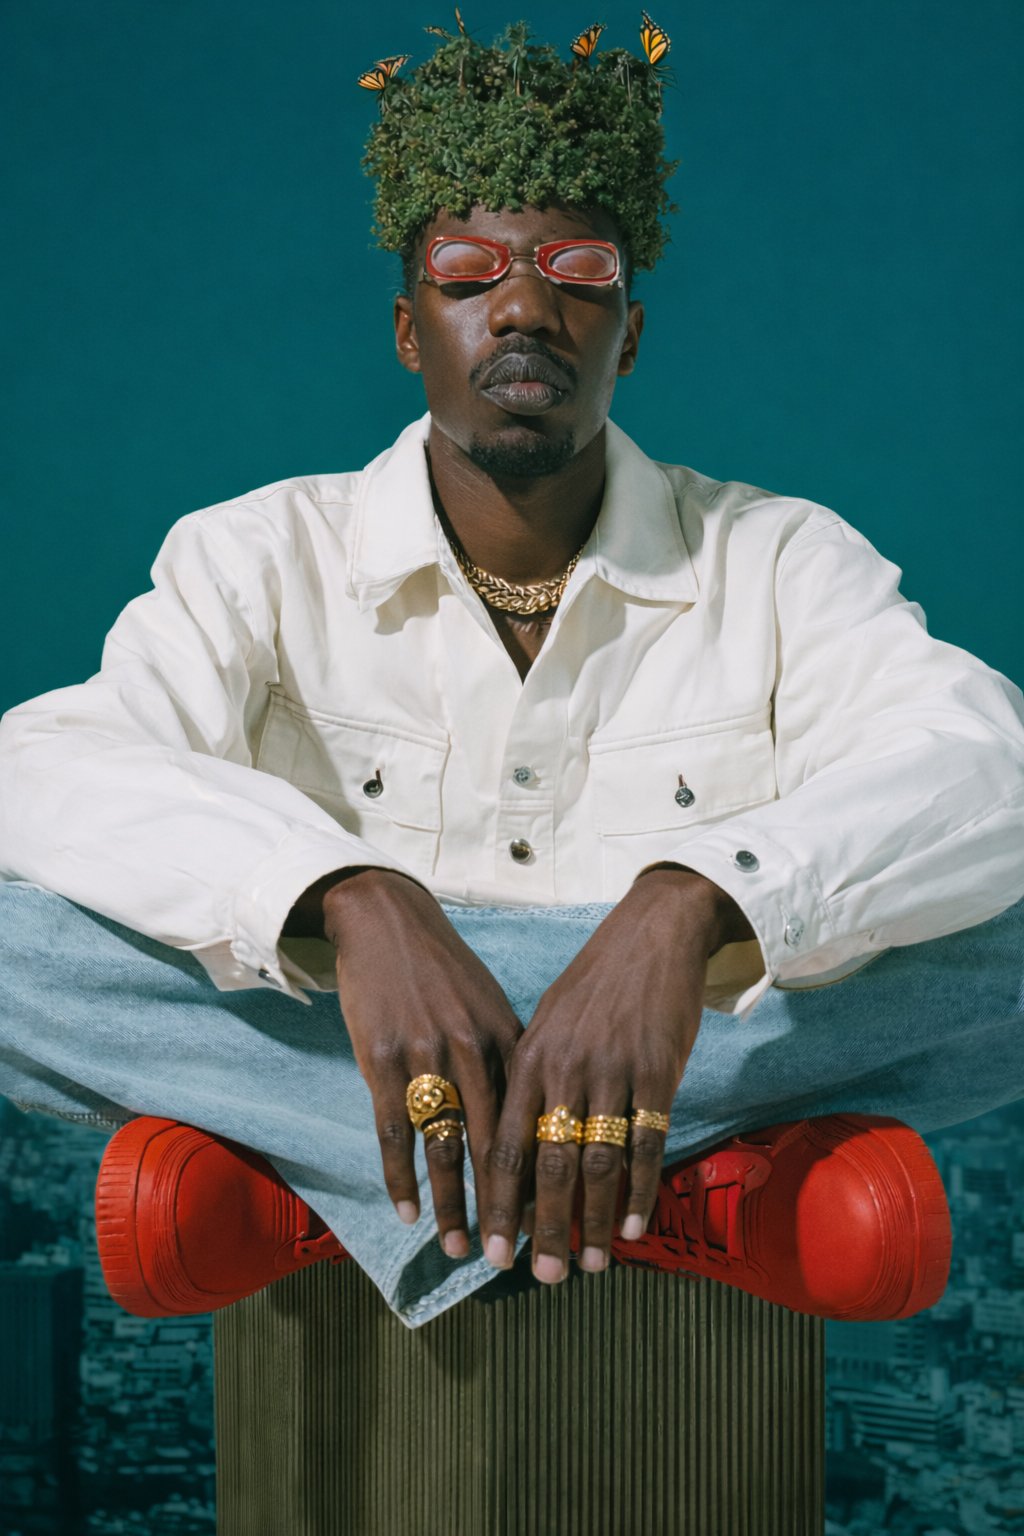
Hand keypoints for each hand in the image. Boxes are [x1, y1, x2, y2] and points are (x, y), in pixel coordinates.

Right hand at [319, 869, 524, 1257]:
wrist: (386, 921)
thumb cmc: (444, 968)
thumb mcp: (490, 1006)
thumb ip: (512, 1059)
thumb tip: (538, 1113)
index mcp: (506, 1039)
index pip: (532, 1124)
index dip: (544, 1178)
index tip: (557, 1223)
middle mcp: (471, 1052)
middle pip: (495, 1146)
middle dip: (506, 1209)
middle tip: (515, 1259)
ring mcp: (424, 1056)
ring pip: (445, 1146)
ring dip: (453, 1206)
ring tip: (459, 1249)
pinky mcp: (380, 1059)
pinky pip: (394, 1131)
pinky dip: (402, 1177)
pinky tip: (409, 1212)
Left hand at [481, 868, 752, 1281]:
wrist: (652, 932)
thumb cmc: (595, 982)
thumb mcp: (549, 1023)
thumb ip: (533, 1082)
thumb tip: (518, 1149)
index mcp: (528, 1057)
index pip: (504, 1145)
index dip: (497, 1203)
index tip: (491, 1250)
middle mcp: (563, 1068)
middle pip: (547, 1164)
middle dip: (543, 1227)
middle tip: (540, 1276)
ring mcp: (612, 1071)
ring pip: (596, 1161)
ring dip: (591, 1220)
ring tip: (588, 1264)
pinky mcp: (658, 1071)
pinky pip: (645, 1142)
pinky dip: (638, 1189)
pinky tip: (631, 1225)